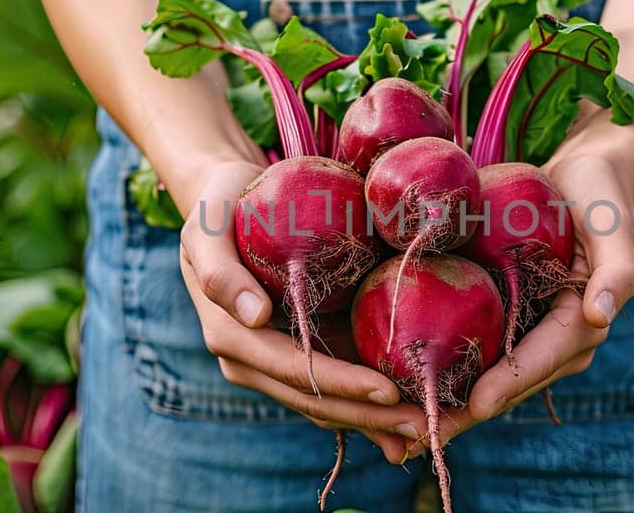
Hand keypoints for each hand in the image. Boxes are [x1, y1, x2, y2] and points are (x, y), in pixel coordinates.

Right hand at [177, 160, 427, 462]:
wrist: (225, 200)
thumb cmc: (217, 206)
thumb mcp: (206, 227)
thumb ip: (219, 271)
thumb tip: (255, 317)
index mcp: (232, 337)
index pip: (294, 371)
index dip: (341, 385)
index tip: (388, 391)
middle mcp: (254, 361)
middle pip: (317, 401)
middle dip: (369, 417)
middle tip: (425, 426)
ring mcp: (278, 363)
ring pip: (329, 405)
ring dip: (376, 422)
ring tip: (427, 431)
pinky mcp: (300, 354)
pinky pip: (335, 389)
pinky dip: (370, 407)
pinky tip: (411, 419)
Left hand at [414, 154, 633, 452]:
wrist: (580, 179)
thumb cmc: (600, 196)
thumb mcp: (613, 222)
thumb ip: (617, 268)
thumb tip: (600, 316)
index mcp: (582, 325)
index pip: (540, 360)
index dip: (508, 383)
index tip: (475, 405)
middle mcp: (555, 343)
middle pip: (507, 386)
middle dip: (465, 415)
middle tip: (417, 438)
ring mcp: (527, 337)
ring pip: (484, 381)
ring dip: (445, 408)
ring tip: (397, 433)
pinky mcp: (503, 324)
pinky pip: (471, 356)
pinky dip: (440, 376)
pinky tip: (397, 392)